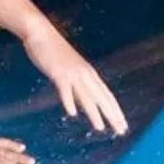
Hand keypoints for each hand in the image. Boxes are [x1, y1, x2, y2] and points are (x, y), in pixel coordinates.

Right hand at [21, 19, 127, 136]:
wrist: (41, 33)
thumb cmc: (54, 51)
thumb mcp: (70, 71)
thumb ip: (76, 87)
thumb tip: (80, 104)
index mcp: (89, 73)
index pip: (107, 95)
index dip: (115, 111)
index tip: (122, 125)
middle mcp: (85, 74)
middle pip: (101, 98)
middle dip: (112, 115)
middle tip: (121, 131)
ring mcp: (72, 73)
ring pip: (86, 96)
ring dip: (93, 113)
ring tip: (100, 128)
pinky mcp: (58, 73)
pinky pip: (65, 89)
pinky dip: (69, 100)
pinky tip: (72, 113)